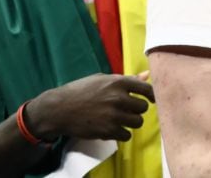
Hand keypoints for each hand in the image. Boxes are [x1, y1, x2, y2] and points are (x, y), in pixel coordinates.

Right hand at [25, 72, 154, 141]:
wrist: (58, 109)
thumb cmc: (80, 91)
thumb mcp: (102, 79)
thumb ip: (126, 79)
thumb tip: (147, 75)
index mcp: (118, 82)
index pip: (147, 89)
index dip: (152, 95)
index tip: (152, 100)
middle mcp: (118, 98)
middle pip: (143, 107)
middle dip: (136, 110)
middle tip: (126, 110)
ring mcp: (114, 115)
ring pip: (138, 122)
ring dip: (131, 122)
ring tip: (120, 120)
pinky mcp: (108, 131)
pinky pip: (127, 135)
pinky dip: (122, 133)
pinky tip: (113, 128)